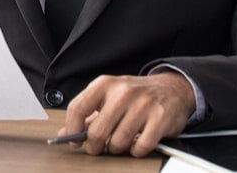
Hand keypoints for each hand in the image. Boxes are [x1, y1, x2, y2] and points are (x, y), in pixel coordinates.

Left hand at [58, 72, 194, 157]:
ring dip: (117, 149)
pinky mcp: (160, 119)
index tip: (74, 141)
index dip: (72, 129)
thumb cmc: (135, 96)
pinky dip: (136, 151)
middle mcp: (123, 92)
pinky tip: (136, 144)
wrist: (172, 89)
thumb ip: (86, 115)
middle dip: (95, 146)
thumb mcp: (108, 97)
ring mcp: (143, 104)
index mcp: (105, 84)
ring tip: (119, 143)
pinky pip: (140, 147)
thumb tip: (64, 132)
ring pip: (118, 142)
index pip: (78, 108)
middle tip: (98, 148)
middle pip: (98, 131)